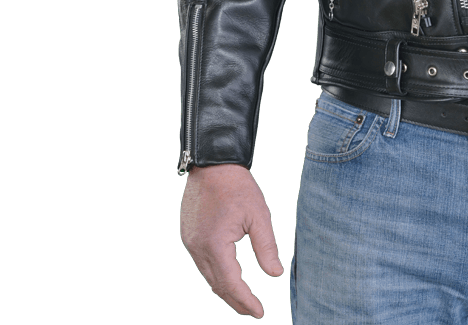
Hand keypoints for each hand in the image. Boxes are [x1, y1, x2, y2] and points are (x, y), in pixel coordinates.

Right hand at [180, 164, 283, 317]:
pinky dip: (216, 275)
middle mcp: (198, 248)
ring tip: (243, 300)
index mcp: (215, 245)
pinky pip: (202, 264)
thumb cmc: (238, 186)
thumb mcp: (259, 215)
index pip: (232, 284)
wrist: (213, 163)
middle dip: (236, 301)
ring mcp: (190, 243)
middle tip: (253, 311)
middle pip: (218, 286)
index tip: (260, 312)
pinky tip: (227, 277)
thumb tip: (275, 275)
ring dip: (225, 290)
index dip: (246, 301)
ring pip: (208, 277)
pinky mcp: (188, 236)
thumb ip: (267, 247)